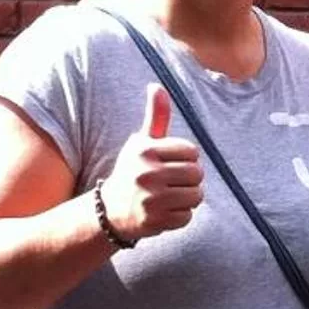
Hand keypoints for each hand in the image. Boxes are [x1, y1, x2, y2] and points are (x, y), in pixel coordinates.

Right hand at [101, 84, 201, 242]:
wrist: (110, 211)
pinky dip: (180, 216)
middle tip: (172, 182)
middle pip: (197, 174)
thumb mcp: (141, 142)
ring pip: (196, 196)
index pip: (192, 151)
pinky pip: (187, 216)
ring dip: (188, 198)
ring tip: (169, 196)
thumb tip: (157, 86)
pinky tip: (164, 211)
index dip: (186, 158)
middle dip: (189, 179)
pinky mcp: (155, 221)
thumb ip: (155, 116)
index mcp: (145, 150)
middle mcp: (146, 174)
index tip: (170, 163)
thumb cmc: (133, 171)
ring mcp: (150, 199)